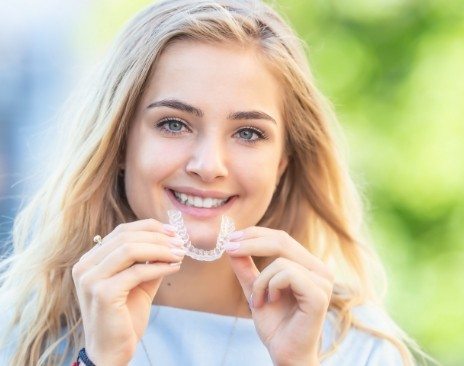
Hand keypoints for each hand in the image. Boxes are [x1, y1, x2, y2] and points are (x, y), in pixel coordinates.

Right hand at [72, 219, 184, 364]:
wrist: (112, 352)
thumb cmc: (125, 317)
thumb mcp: (138, 283)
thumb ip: (149, 261)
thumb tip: (171, 241)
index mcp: (90, 260)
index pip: (121, 231)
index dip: (149, 227)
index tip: (173, 231)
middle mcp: (85, 266)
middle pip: (126, 237)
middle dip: (158, 237)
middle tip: (180, 243)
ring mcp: (91, 279)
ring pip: (130, 249)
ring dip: (160, 249)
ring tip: (180, 254)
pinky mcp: (103, 293)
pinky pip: (137, 272)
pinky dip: (159, 267)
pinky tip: (174, 267)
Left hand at [226, 227, 332, 365]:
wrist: (285, 353)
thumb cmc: (275, 324)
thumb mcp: (255, 289)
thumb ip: (246, 268)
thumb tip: (231, 244)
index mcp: (308, 266)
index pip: (281, 238)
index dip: (255, 234)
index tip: (230, 238)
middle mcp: (319, 270)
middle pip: (282, 240)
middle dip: (251, 242)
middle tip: (229, 248)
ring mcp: (322, 282)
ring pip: (281, 260)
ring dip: (260, 280)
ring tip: (258, 301)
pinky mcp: (319, 295)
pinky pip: (288, 274)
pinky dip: (271, 286)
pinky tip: (271, 301)